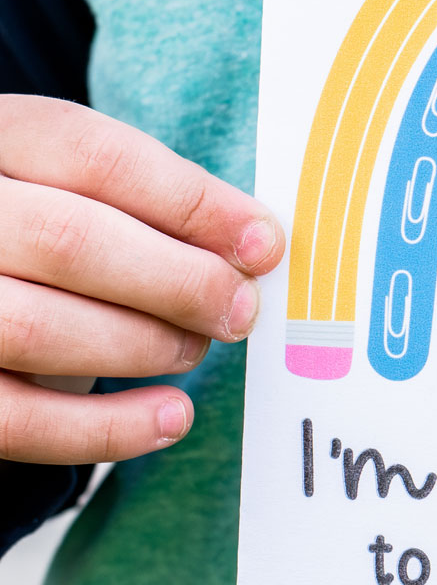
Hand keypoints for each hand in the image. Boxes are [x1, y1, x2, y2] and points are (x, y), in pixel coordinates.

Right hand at [0, 97, 283, 465]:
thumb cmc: (44, 234)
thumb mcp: (76, 188)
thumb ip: (147, 206)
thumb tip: (253, 248)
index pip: (96, 156)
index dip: (193, 203)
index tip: (263, 245)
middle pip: (70, 240)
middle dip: (179, 282)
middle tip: (239, 310)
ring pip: (39, 330)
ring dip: (144, 346)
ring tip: (193, 349)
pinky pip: (20, 420)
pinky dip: (106, 428)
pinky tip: (168, 417)